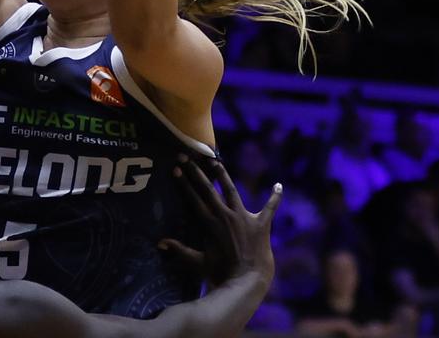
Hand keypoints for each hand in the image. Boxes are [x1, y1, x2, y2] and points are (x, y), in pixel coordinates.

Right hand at [159, 154, 281, 286]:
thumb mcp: (198, 262)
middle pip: (208, 189)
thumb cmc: (221, 273)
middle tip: (186, 157)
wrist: (248, 280)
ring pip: (231, 190)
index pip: (194, 198)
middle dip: (196, 172)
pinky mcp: (261, 224)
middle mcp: (225, 215)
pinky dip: (275, 197)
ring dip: (223, 175)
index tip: (177, 168)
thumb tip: (159, 242)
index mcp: (210, 223)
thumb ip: (180, 251)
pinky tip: (279, 186)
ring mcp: (244, 217)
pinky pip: (270, 208)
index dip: (184, 183)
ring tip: (215, 162)